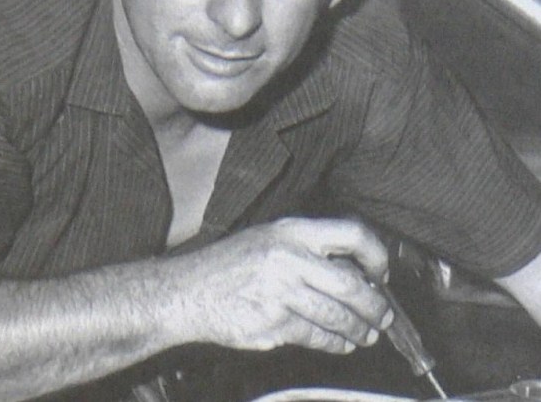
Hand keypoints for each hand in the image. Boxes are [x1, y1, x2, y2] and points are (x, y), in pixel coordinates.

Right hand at [168, 217, 392, 354]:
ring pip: (337, 316)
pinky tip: (341, 344)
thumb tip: (357, 271)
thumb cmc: (232, 264)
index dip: (376, 255)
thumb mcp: (269, 239)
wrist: (189, 291)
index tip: (381, 273)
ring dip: (359, 329)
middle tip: (384, 316)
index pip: (352, 234)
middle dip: (375, 306)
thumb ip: (308, 249)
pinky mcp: (272, 325)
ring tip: (367, 334)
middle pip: (351, 284)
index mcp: (292, 231)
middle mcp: (289, 258)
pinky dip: (336, 343)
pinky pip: (316, 336)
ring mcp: (280, 293)